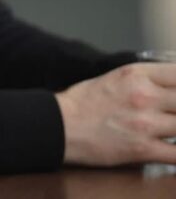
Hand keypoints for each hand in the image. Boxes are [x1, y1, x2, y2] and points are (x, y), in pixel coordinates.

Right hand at [57, 62, 175, 165]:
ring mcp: (146, 123)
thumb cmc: (82, 103)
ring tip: (170, 129)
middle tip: (171, 114)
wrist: (59, 125)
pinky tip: (173, 150)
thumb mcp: (116, 78)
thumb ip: (146, 80)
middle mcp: (144, 96)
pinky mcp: (143, 149)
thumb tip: (171, 88)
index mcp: (136, 74)